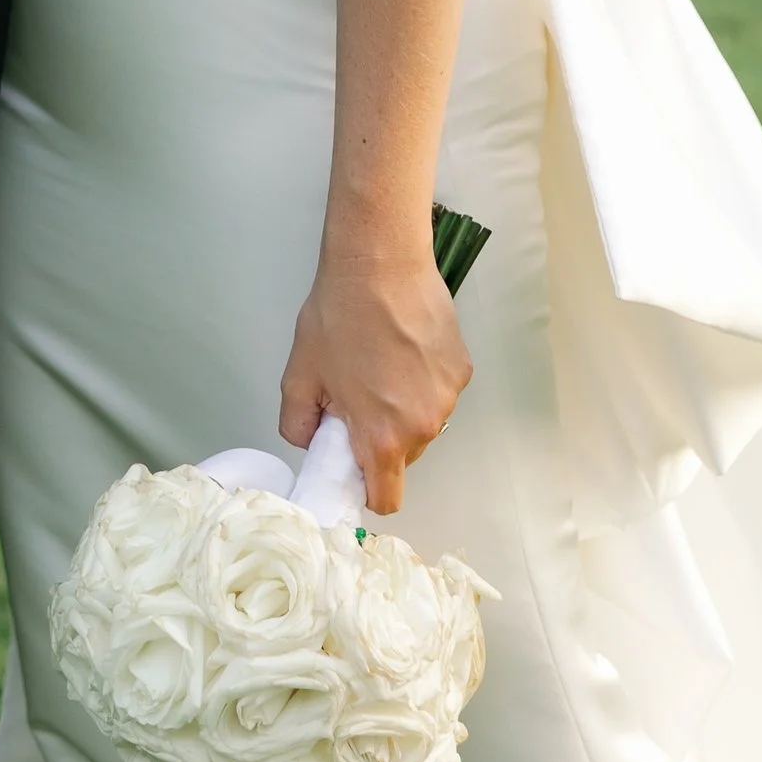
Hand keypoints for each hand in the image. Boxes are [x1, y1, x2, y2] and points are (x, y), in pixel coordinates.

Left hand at [278, 237, 469, 517]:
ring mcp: (448, 397)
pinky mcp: (463, 368)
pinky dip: (423, 379)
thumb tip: (314, 441)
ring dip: (404, 407)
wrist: (379, 262)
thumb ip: (299, 424)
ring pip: (423, 422)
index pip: (386, 499)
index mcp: (383, 438)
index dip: (367, 488)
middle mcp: (424, 427)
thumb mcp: (298, 374)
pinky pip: (439, 391)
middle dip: (382, 437)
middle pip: (403, 456)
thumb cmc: (336, 318)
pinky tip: (406, 343)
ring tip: (382, 360)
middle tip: (359, 395)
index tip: (354, 461)